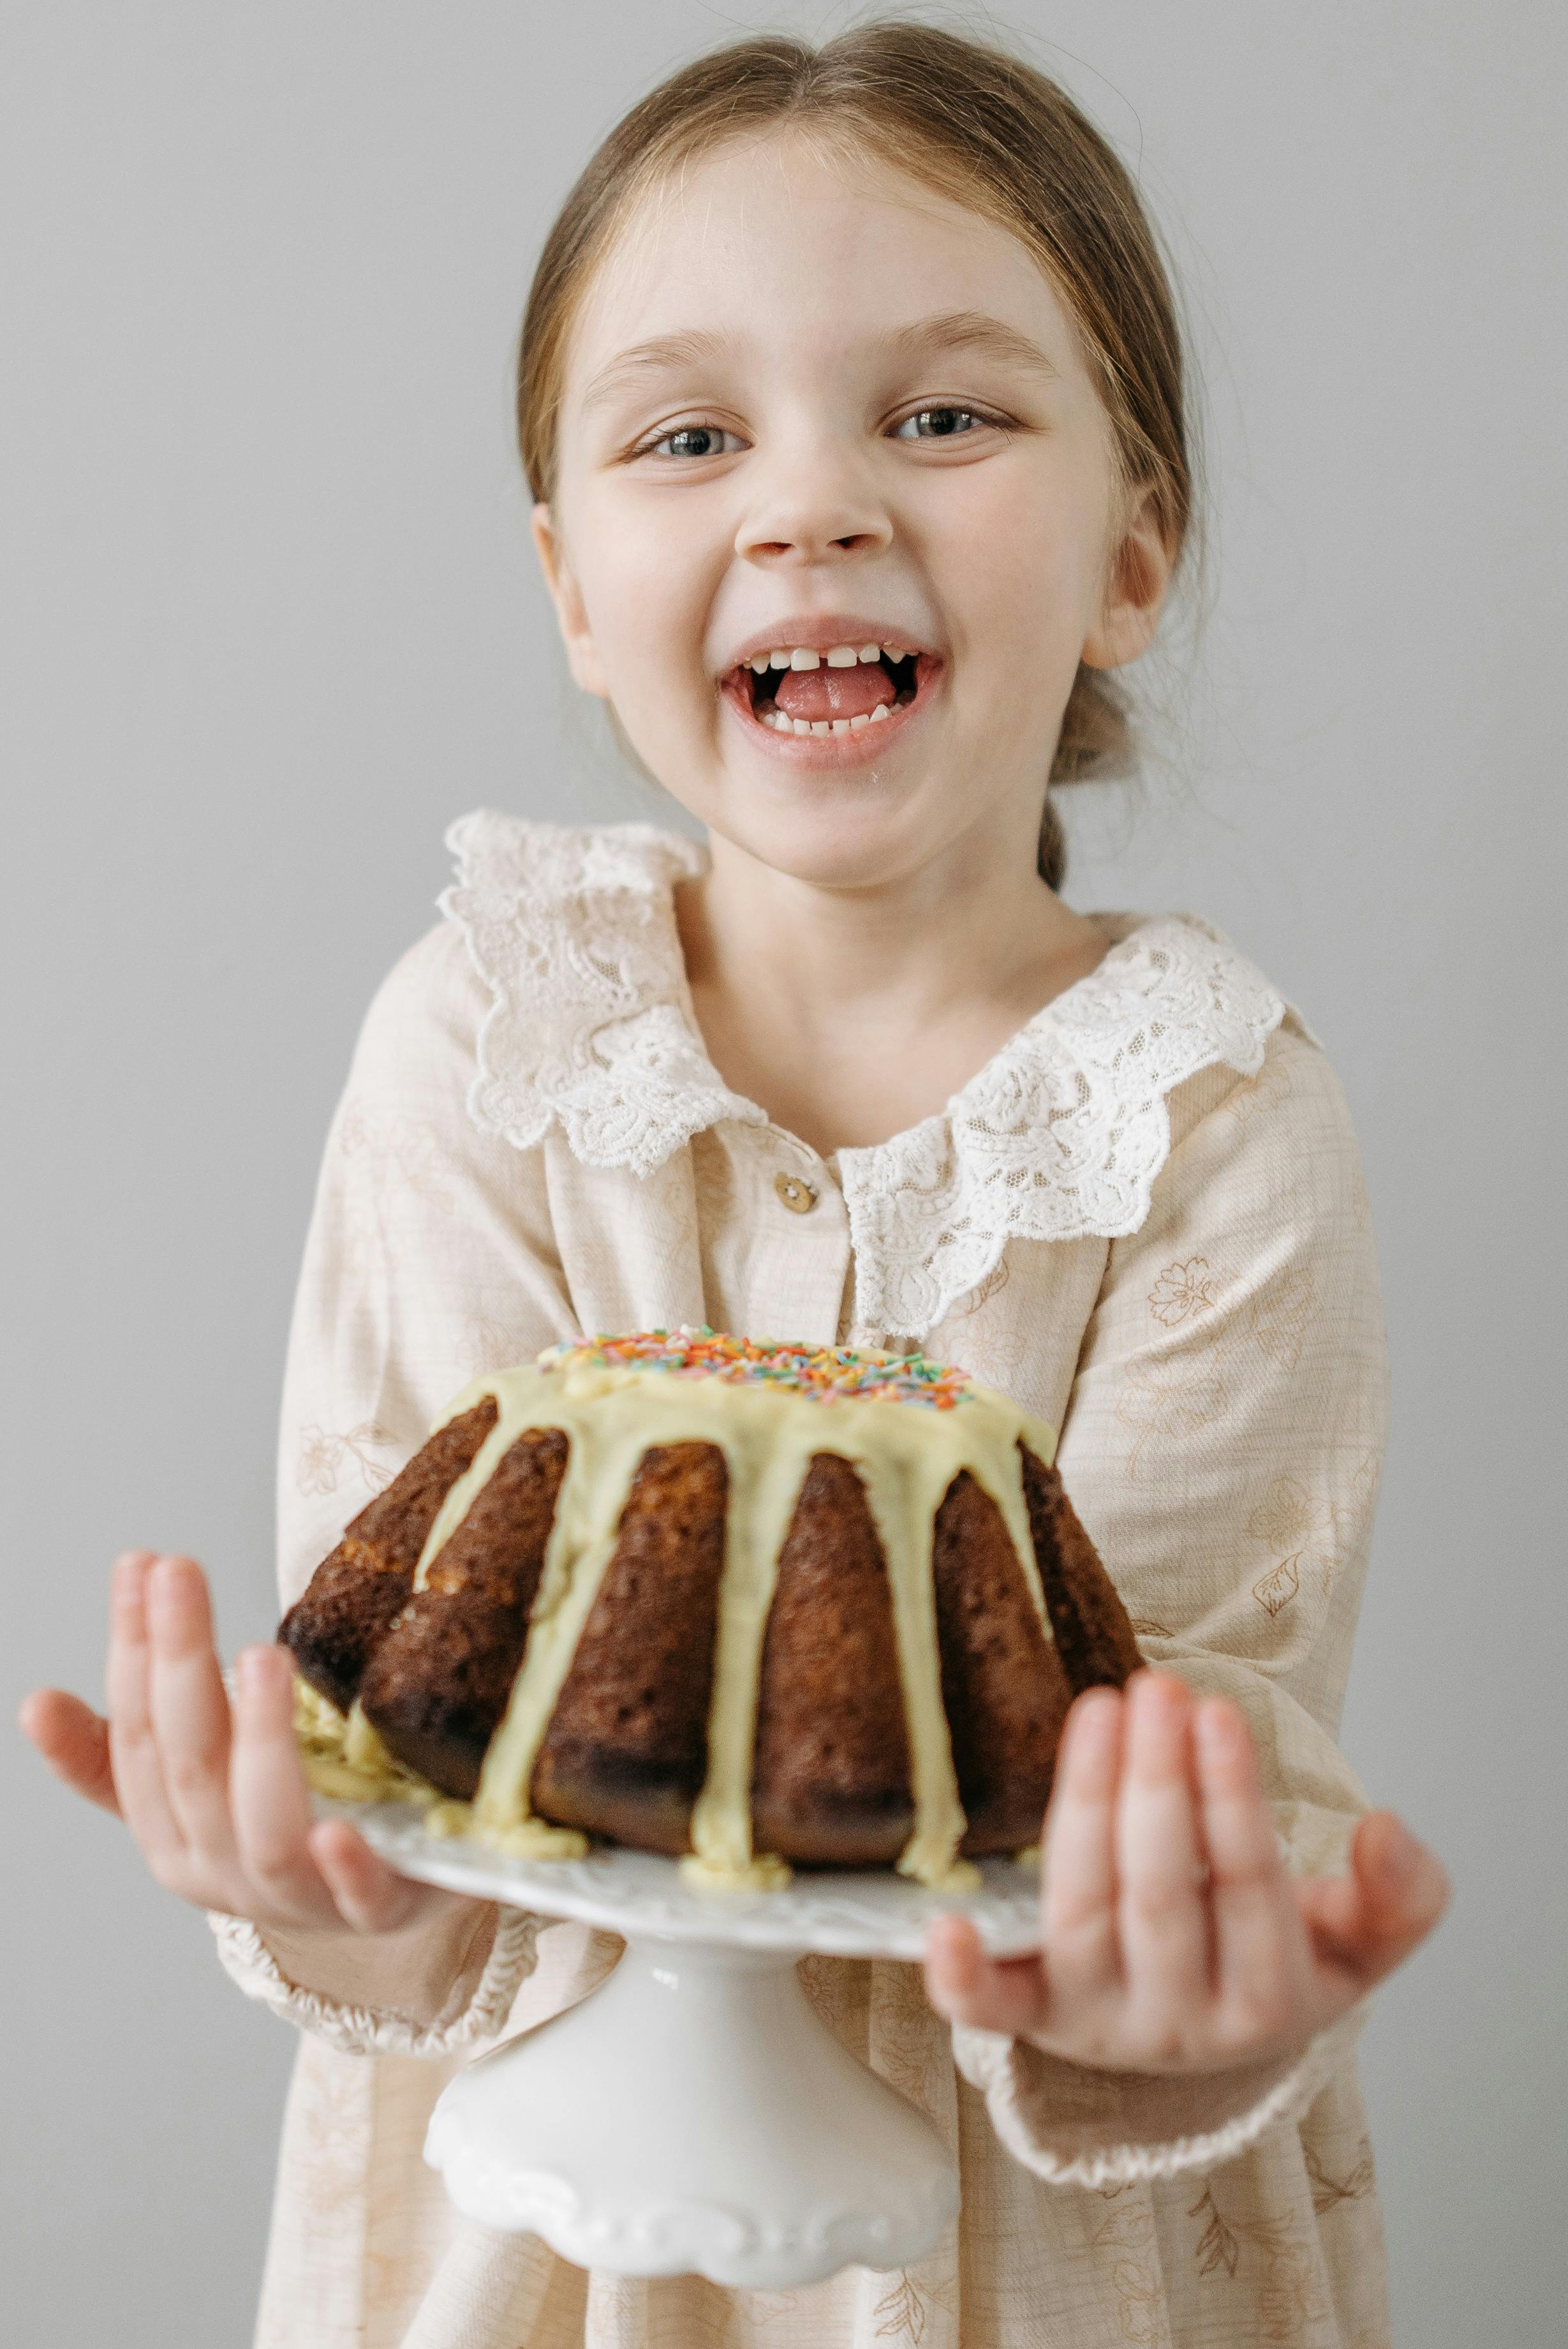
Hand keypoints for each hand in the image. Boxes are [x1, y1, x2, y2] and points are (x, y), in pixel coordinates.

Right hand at [20, 1551, 475, 1938]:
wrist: (390, 1904)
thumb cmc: (286, 1825)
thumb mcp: (201, 1785)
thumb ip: (127, 1749)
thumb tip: (34, 1707)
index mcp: (171, 1836)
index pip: (138, 1735)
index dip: (134, 1648)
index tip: (138, 1565)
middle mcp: (222, 1871)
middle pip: (191, 1765)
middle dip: (179, 1664)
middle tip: (179, 1573)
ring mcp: (299, 1897)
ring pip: (263, 1829)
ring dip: (258, 1739)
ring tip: (261, 1656)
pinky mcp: (378, 1913)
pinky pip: (357, 1899)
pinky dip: (347, 1868)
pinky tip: (339, 1830)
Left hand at [924, 1670, 1448, 2073]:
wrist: (1203, 2033)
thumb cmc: (1270, 1958)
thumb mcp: (1356, 1941)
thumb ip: (1399, 1895)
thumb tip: (1389, 1831)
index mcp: (1263, 2006)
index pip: (1244, 1890)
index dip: (1229, 1799)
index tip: (1216, 1712)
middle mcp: (1173, 2025)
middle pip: (1158, 1898)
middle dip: (1158, 1786)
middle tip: (1159, 1689)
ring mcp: (1092, 2021)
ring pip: (1079, 1915)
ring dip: (1084, 1806)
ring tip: (1103, 1708)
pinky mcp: (1028, 2015)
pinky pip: (989, 2010)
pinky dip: (963, 1976)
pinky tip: (943, 1926)